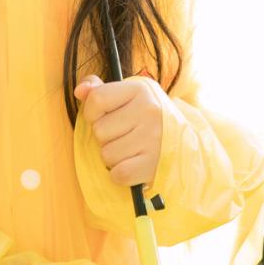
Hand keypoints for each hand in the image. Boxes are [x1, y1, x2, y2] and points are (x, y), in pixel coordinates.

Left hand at [74, 73, 169, 188]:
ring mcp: (153, 139)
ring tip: (130, 150)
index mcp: (140, 90)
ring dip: (113, 157)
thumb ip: (100, 90)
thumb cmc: (147, 118)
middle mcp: (149, 111)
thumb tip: (79, 90)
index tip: (104, 117)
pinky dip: (120, 175)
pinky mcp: (154, 164)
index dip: (92, 112)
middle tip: (124, 135)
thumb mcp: (129, 96)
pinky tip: (133, 164)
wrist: (184, 144)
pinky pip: (118, 174)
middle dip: (106, 137)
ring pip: (106, 154)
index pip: (97, 99)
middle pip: (99, 130)